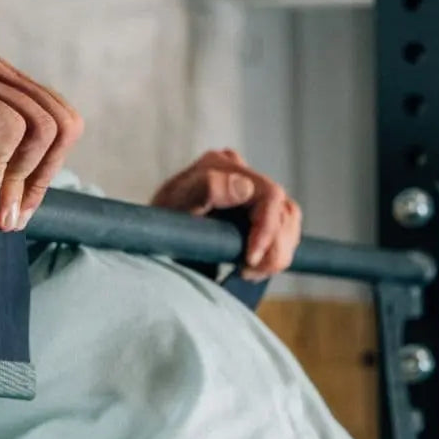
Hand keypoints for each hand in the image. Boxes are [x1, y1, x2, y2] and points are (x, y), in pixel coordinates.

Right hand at [0, 46, 83, 231]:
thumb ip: (16, 161)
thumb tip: (48, 179)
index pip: (60, 118)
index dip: (48, 170)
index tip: (20, 209)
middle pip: (56, 122)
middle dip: (36, 178)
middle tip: (7, 216)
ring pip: (36, 128)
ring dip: (15, 181)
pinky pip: (6, 130)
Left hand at [150, 149, 301, 279]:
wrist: (150, 240)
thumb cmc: (157, 225)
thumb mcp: (173, 209)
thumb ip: (204, 191)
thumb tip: (242, 186)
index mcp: (220, 165)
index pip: (268, 195)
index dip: (267, 230)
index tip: (249, 260)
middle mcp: (239, 172)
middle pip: (283, 210)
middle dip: (273, 247)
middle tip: (248, 272)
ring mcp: (250, 191)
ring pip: (288, 221)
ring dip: (277, 253)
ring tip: (250, 272)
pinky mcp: (256, 211)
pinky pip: (284, 230)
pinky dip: (276, 252)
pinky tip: (254, 267)